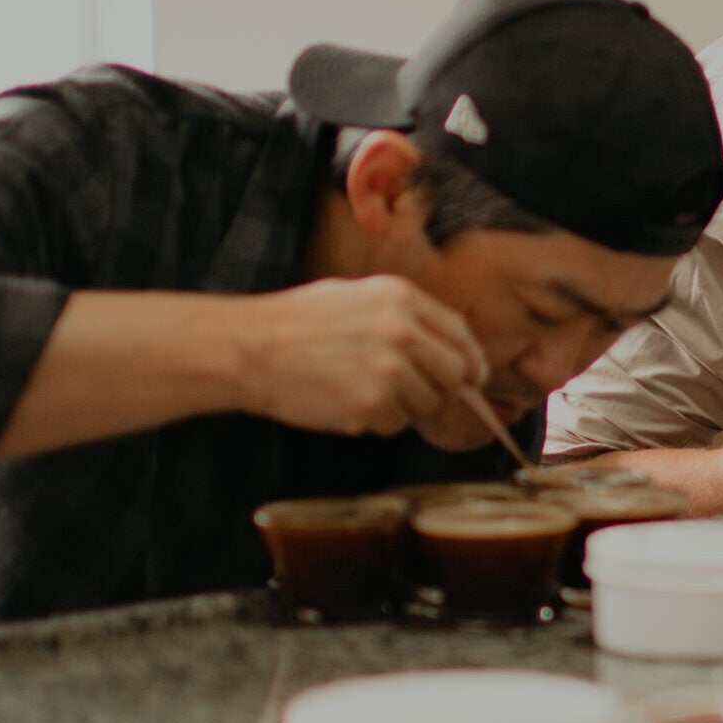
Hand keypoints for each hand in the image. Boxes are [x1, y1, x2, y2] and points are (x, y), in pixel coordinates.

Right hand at [240, 275, 487, 436]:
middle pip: (454, 375)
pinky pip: (396, 424)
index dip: (471, 361)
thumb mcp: (356, 297)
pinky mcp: (372, 405)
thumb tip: (448, 348)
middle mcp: (402, 331)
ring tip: (361, 390)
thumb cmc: (296, 323)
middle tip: (409, 392)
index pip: (459, 334)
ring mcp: (389, 370)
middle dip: (440, 389)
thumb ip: (405, 317)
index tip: (473, 378)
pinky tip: (346, 403)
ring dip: (403, 407)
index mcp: (401, 298)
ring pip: (427, 404)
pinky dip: (377, 422)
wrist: (249, 348)